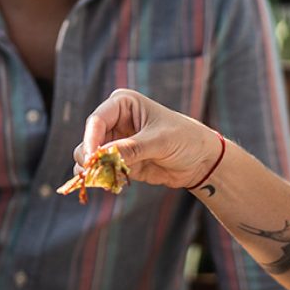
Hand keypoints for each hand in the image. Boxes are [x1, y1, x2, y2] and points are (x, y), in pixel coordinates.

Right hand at [74, 89, 222, 188]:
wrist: (201, 160)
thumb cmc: (185, 139)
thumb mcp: (159, 141)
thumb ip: (131, 148)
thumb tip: (102, 156)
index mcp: (123, 104)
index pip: (97, 121)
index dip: (90, 140)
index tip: (91, 159)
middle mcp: (115, 121)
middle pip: (89, 140)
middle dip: (90, 158)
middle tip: (96, 174)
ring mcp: (115, 142)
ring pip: (89, 157)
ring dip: (94, 171)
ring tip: (105, 181)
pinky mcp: (119, 162)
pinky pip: (100, 171)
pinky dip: (102, 179)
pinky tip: (115, 186)